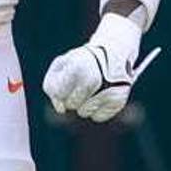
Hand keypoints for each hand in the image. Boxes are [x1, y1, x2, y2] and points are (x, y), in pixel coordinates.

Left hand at [43, 14, 160, 122]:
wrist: (113, 54)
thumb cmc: (81, 61)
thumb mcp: (61, 65)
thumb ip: (52, 87)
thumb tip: (61, 109)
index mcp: (77, 68)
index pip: (58, 94)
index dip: (59, 90)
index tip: (66, 80)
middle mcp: (94, 80)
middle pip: (71, 104)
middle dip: (71, 97)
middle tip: (81, 82)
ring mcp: (108, 91)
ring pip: (84, 112)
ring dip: (84, 103)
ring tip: (93, 86)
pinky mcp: (118, 101)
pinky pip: (97, 117)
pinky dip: (96, 109)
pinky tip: (101, 94)